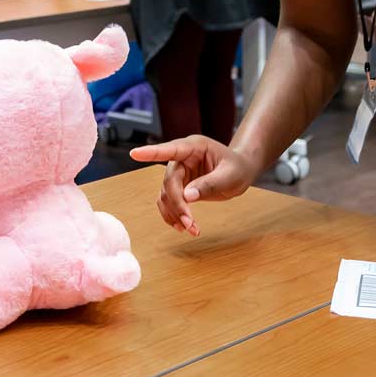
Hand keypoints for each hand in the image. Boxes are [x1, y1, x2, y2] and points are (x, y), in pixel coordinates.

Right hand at [130, 136, 260, 235]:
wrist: (241, 171)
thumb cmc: (238, 167)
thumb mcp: (230, 175)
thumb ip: (210, 184)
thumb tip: (187, 196)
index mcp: (194, 147)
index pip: (169, 149)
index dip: (151, 152)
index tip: (134, 153)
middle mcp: (182, 158)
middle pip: (169, 181)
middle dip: (177, 204)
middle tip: (189, 224)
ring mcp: (179, 172)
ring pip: (166, 194)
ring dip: (174, 213)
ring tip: (190, 229)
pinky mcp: (179, 185)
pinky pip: (168, 201)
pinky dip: (172, 215)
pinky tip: (182, 226)